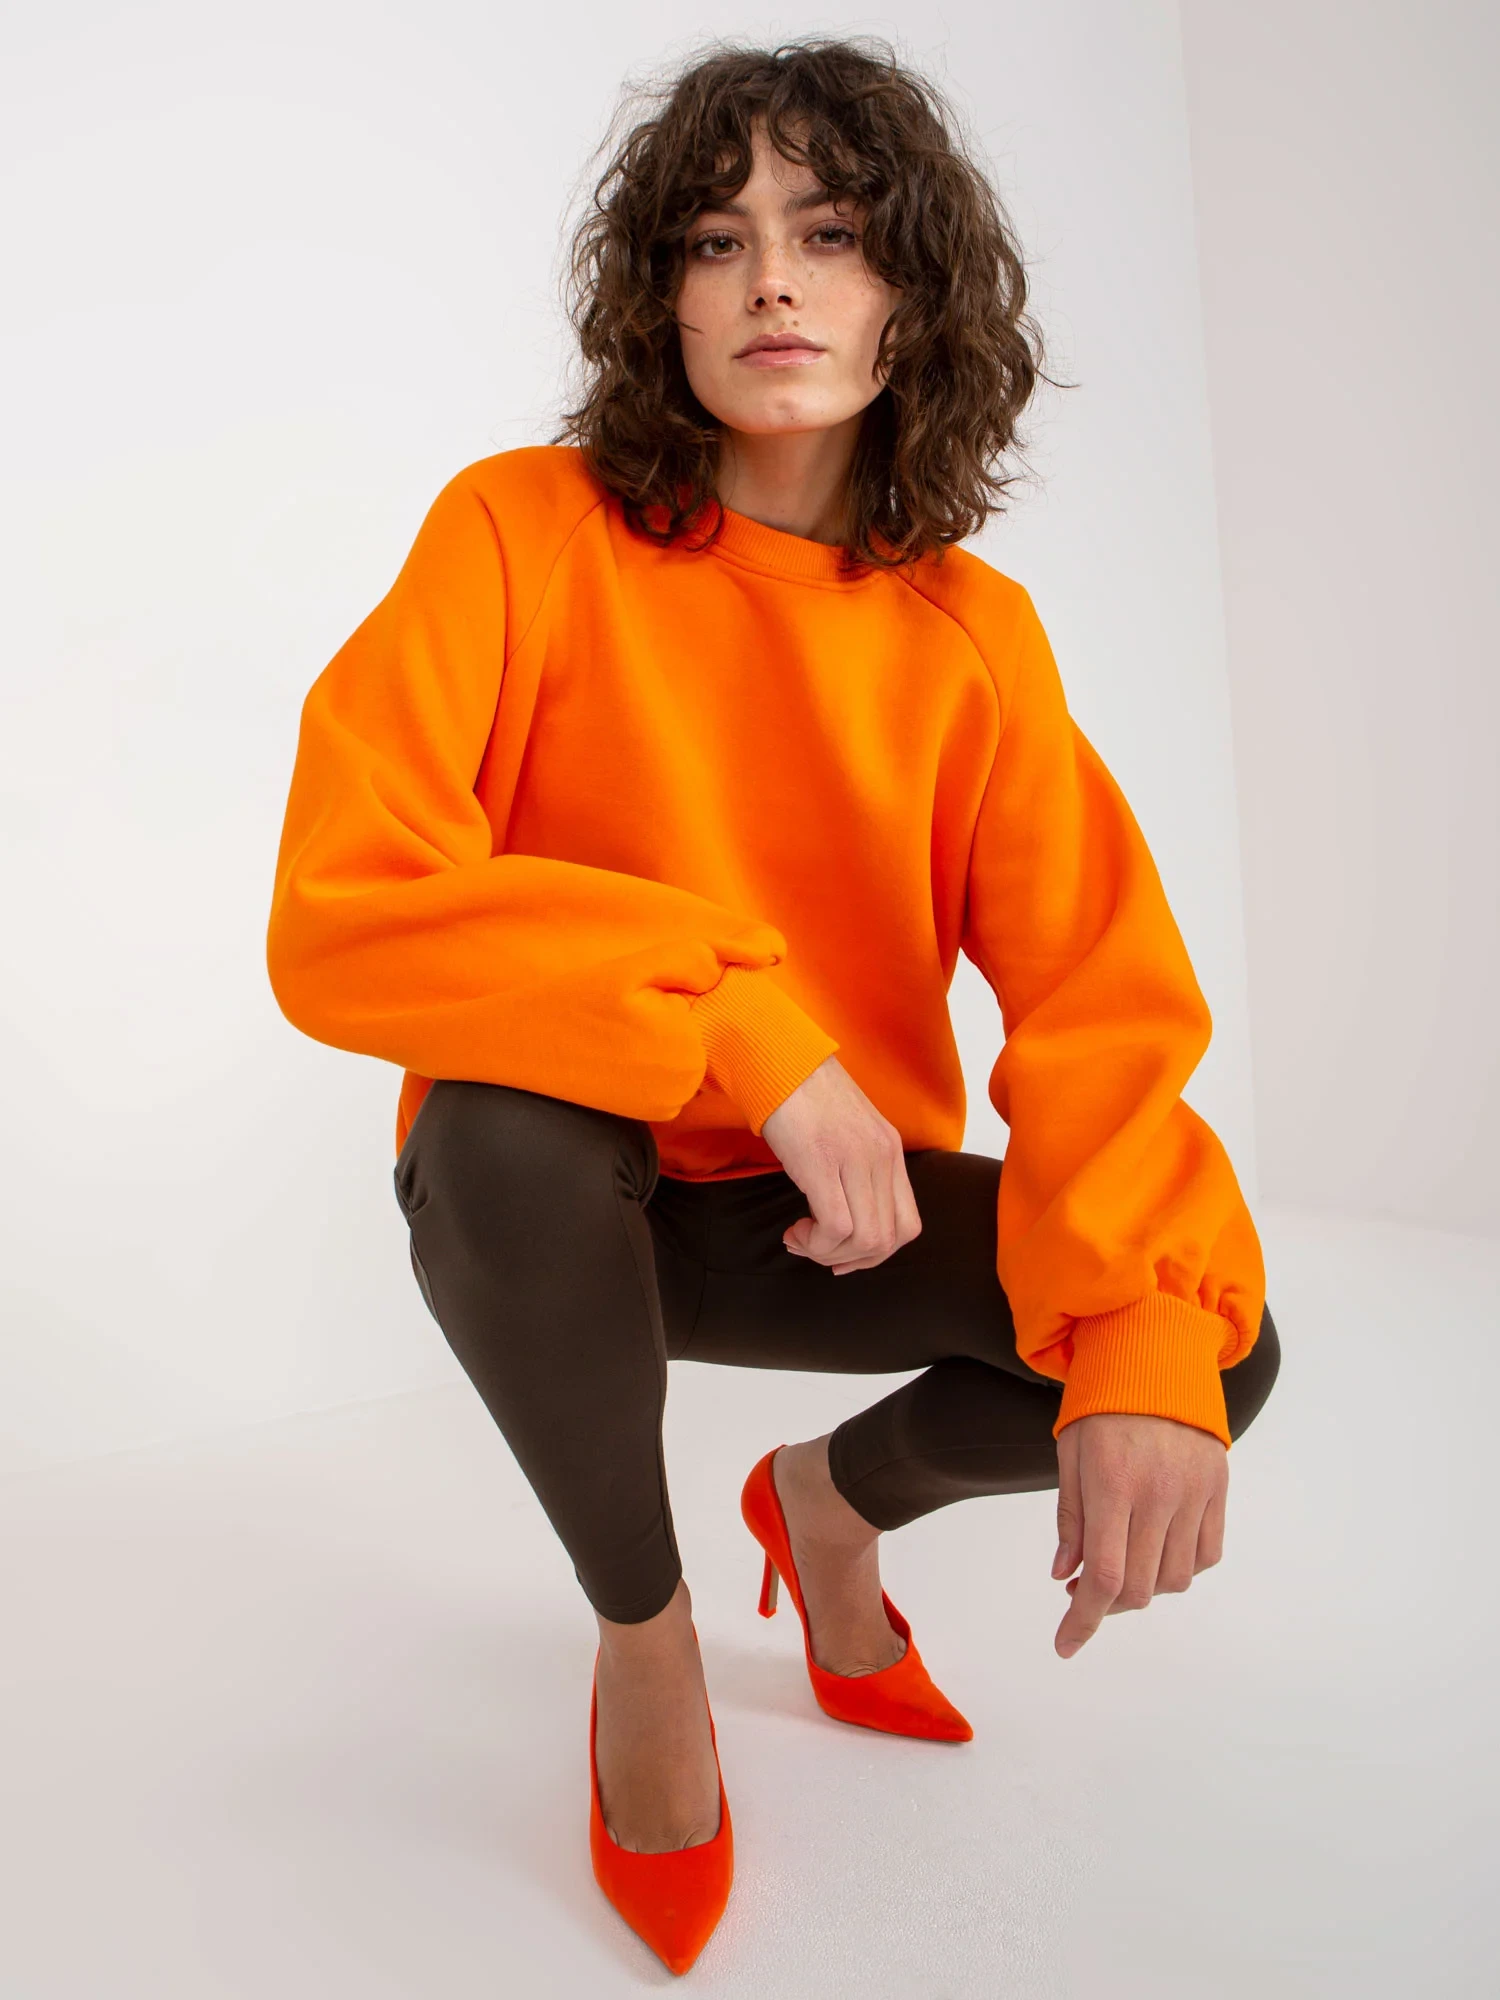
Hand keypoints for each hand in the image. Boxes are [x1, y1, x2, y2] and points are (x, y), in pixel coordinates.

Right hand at [760, 1056, 921, 1273]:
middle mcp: (882, 1157)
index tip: (844, 1253)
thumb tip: (845, 1216)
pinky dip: (817, 1242)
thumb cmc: (803, 1096)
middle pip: (889, 1239)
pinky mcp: (822, 1163)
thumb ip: (856, 1167)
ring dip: (830, 1253)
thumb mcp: (847, 1132)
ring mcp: (856, 1159)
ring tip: (802, 1239)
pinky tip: (796, 1231)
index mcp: (890, 1151)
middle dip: (852, 1260)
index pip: (908, 1224)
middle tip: (819, 1251)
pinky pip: (836, 1227)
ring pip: (866, 1239)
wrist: (778, 1060)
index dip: (878, 1253)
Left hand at [1050, 1411, 1227, 1657]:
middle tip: (1082, 1589)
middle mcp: (1159, 1493)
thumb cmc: (1102, 1406)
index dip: (1083, 1619)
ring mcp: (1195, 1493)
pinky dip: (1180, 1569)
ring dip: (1144, 1588)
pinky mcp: (1218, 1490)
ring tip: (1120, 1564)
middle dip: (1106, 1604)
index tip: (1065, 1644)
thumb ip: (1071, 1518)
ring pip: (1174, 1579)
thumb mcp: (1070, 1454)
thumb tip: (1065, 1576)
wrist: (1157, 1359)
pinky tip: (1155, 1552)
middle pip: (1139, 1586)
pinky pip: (1206, 1555)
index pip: (1102, 1574)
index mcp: (1114, 1483)